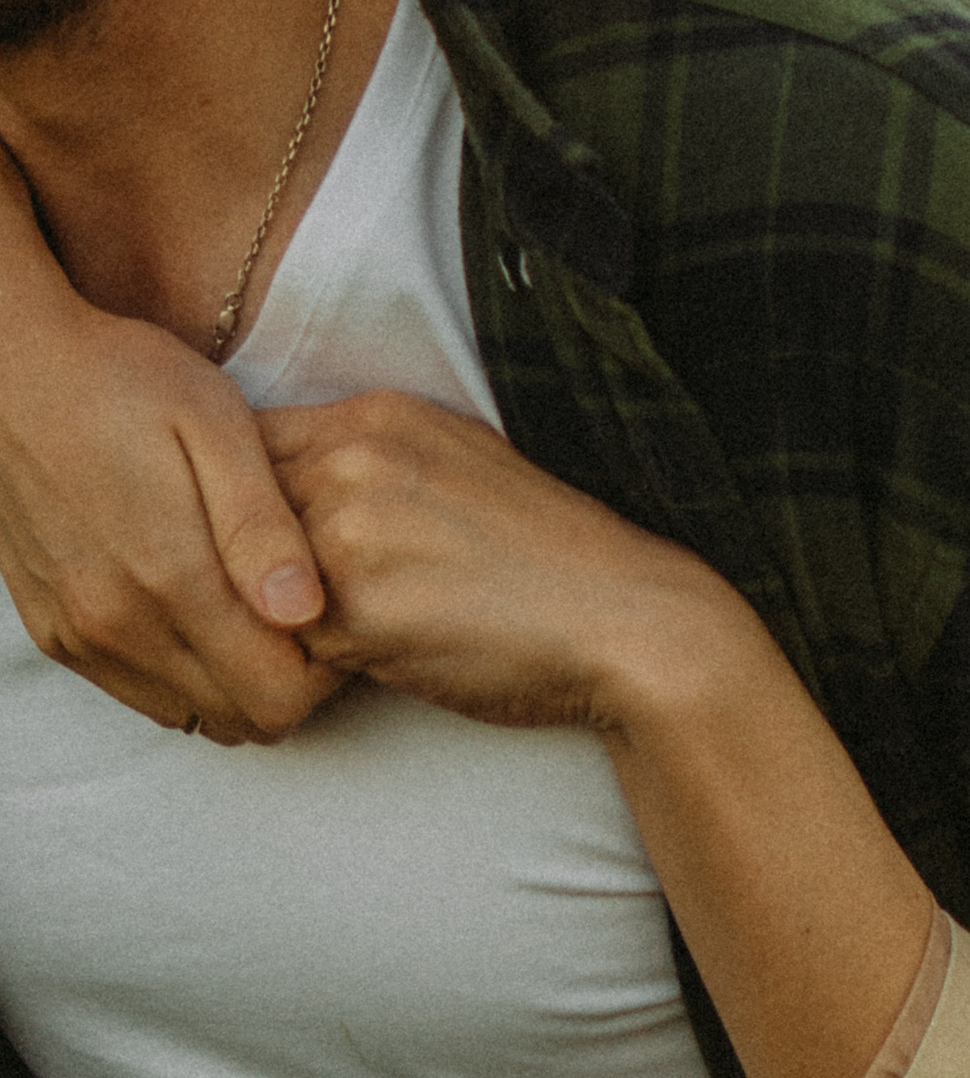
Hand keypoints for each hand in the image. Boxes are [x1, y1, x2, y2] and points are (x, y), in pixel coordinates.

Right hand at [0, 164, 336, 742]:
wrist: (7, 370)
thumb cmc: (125, 381)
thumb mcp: (217, 426)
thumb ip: (261, 525)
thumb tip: (307, 611)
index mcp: (171, 579)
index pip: (278, 699)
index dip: (326, 670)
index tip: (339, 611)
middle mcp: (119, 627)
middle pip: (241, 721)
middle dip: (289, 681)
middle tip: (304, 609)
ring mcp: (81, 636)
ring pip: (191, 715)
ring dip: (236, 681)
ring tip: (255, 605)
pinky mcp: (55, 631)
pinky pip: (139, 692)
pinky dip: (184, 673)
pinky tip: (201, 607)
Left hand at [261, 390, 756, 733]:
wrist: (628, 620)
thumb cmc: (544, 557)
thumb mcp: (454, 463)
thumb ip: (361, 461)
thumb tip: (269, 489)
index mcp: (376, 413)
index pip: (243, 447)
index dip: (250, 504)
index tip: (285, 546)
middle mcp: (354, 457)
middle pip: (233, 516)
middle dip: (258, 565)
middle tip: (311, 602)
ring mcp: (351, 531)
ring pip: (252, 584)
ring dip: (287, 616)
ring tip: (363, 632)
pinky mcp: (359, 611)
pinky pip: (289, 646)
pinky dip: (325, 663)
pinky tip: (392, 659)